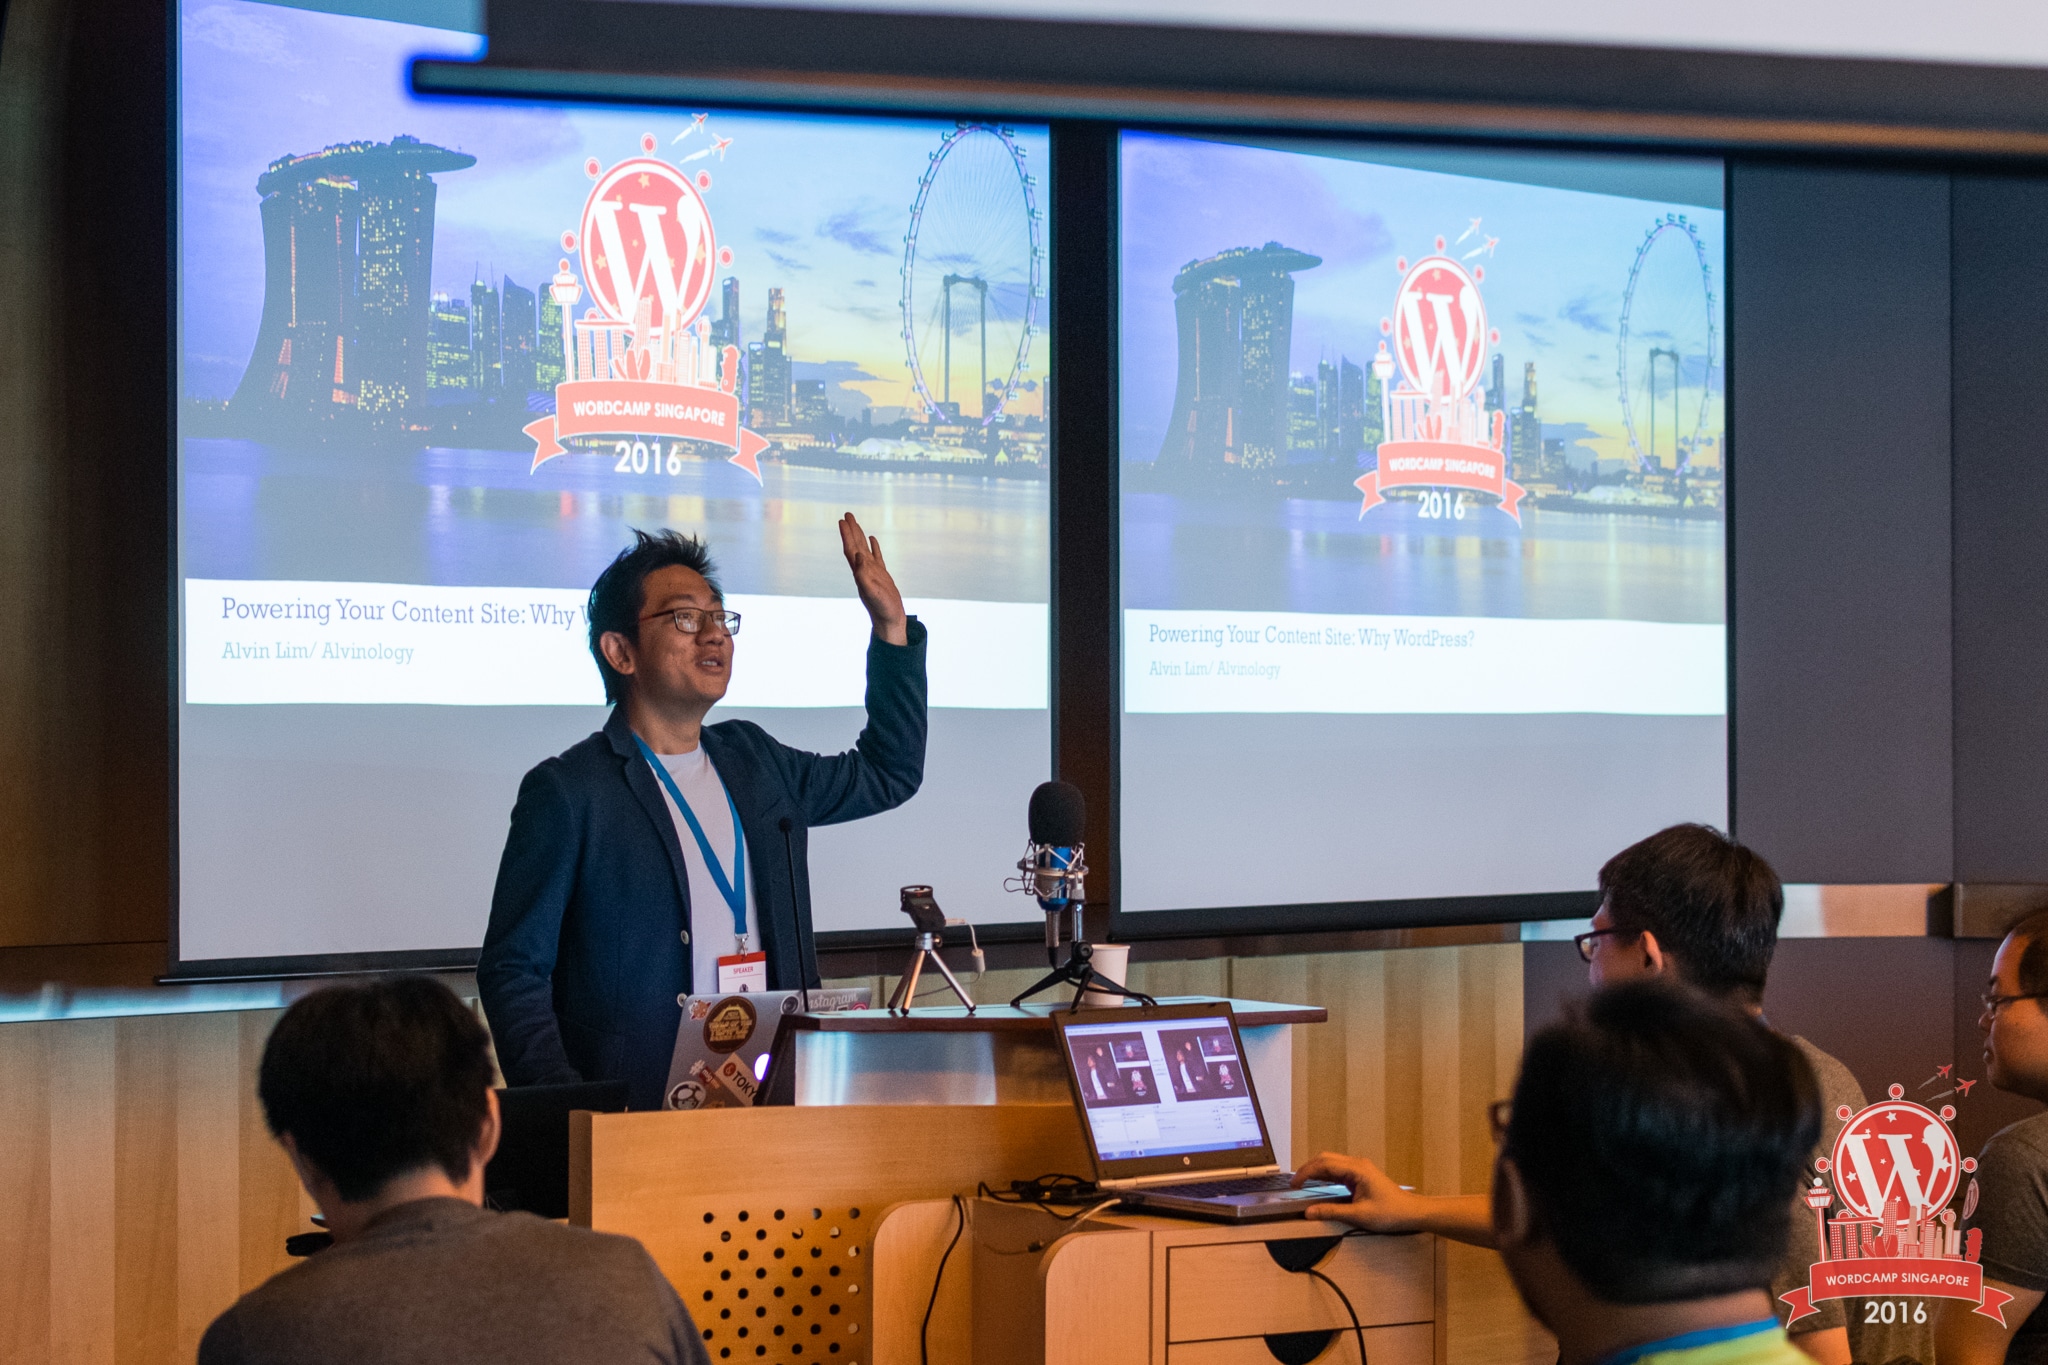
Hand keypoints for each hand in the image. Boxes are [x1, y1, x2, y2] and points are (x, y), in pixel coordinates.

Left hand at [839, 513, 906, 644]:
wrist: (889, 621)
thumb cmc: (882, 610)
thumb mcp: (873, 593)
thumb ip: (864, 577)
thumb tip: (858, 557)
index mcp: (860, 573)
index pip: (851, 550)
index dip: (846, 535)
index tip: (842, 520)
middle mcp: (863, 571)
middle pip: (855, 546)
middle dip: (851, 530)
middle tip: (847, 514)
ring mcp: (873, 573)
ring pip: (863, 549)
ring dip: (859, 535)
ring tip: (855, 522)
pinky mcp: (882, 576)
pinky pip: (876, 557)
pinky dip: (873, 546)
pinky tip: (872, 539)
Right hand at [1294, 1153, 1497, 1245]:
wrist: (1412, 1213)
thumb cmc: (1391, 1213)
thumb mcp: (1359, 1215)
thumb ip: (1332, 1212)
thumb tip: (1310, 1212)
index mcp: (1356, 1169)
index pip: (1324, 1164)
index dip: (1306, 1173)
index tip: (1294, 1185)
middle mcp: (1357, 1164)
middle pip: (1325, 1159)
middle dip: (1308, 1169)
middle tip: (1294, 1184)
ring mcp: (1359, 1169)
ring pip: (1331, 1163)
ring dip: (1316, 1172)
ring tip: (1302, 1184)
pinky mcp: (1361, 1176)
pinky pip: (1338, 1171)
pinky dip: (1325, 1176)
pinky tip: (1318, 1185)